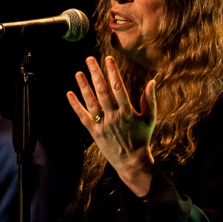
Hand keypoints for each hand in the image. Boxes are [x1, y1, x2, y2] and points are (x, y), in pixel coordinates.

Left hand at [67, 56, 155, 196]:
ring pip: (91, 102)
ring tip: (79, 72)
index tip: (109, 59)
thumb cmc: (142, 138)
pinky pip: (83, 116)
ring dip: (84, 87)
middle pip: (103, 92)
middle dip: (96, 74)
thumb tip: (152, 81)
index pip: (119, 88)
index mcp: (127, 112)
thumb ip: (150, 100)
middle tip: (89, 59)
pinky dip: (75, 105)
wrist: (132, 162)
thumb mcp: (150, 119)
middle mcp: (114, 117)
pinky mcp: (94, 132)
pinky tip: (69, 93)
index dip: (113, 72)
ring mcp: (102, 125)